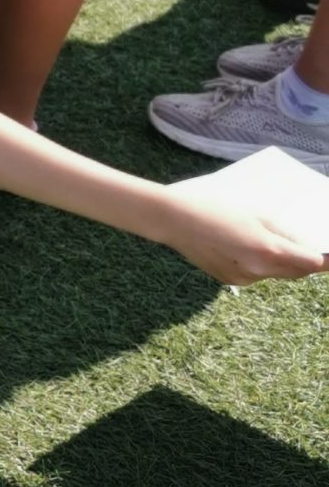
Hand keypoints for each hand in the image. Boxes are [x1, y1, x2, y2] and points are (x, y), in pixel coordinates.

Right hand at [168, 199, 328, 285]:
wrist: (174, 220)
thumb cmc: (216, 206)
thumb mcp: (257, 214)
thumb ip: (283, 233)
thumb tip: (301, 245)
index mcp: (268, 250)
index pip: (311, 263)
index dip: (326, 261)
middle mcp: (258, 270)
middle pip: (296, 272)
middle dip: (307, 263)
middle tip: (316, 250)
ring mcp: (242, 278)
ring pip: (275, 274)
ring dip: (283, 262)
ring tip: (275, 243)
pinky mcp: (229, 280)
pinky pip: (256, 275)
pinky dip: (261, 264)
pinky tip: (248, 247)